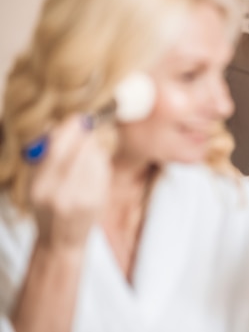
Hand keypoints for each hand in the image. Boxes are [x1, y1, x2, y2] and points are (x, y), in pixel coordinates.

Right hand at [28, 116, 110, 250]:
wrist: (61, 239)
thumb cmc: (47, 206)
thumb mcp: (36, 181)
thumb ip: (45, 154)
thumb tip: (56, 124)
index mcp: (39, 185)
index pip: (57, 148)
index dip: (70, 129)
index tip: (78, 117)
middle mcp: (59, 192)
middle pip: (80, 150)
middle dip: (86, 135)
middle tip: (87, 127)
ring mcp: (80, 198)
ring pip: (95, 158)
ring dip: (94, 148)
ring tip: (87, 152)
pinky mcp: (97, 201)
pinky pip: (103, 170)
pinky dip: (100, 162)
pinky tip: (93, 166)